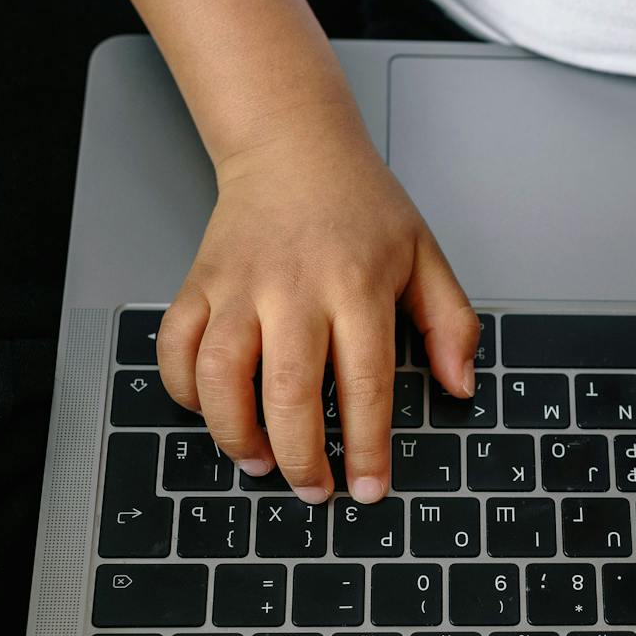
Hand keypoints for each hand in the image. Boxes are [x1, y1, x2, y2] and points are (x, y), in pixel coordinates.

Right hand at [157, 102, 479, 504]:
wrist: (292, 144)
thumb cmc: (361, 204)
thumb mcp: (424, 254)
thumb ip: (450, 323)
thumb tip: (459, 387)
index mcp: (357, 286)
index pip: (365, 383)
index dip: (367, 447)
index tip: (368, 489)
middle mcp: (294, 289)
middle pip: (288, 392)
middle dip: (301, 457)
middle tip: (314, 490)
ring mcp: (239, 287)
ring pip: (219, 376)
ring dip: (235, 433)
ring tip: (259, 462)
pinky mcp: (199, 283)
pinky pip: (176, 349)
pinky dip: (185, 391)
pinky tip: (212, 412)